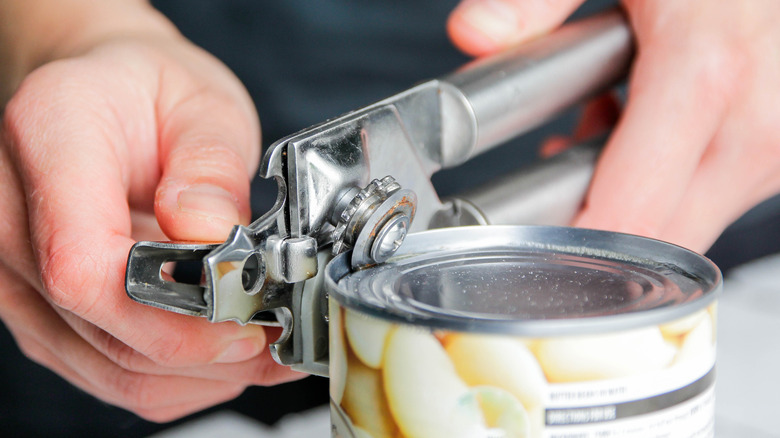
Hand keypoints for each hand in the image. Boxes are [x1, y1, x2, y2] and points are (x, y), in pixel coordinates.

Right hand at [0, 1, 301, 421]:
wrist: (105, 100)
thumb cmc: (149, 92)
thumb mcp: (203, 103)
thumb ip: (210, 166)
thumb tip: (213, 237)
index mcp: (50, 140)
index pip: (82, 264)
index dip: (168, 313)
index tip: (242, 318)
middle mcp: (14, 216)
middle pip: (100, 328)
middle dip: (203, 351)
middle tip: (274, 338)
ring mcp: (22, 273)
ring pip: (107, 367)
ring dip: (197, 374)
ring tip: (262, 349)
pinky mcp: (46, 310)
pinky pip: (107, 373)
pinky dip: (175, 379)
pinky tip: (222, 356)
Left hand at [448, 0, 779, 252]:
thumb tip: (473, 32)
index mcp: (705, 76)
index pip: (627, 219)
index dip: (565, 245)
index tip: (520, 240)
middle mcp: (755, 126)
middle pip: (653, 245)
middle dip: (591, 225)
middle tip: (554, 166)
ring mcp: (775, 148)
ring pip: (683, 229)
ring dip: (629, 201)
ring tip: (602, 122)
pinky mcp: (778, 155)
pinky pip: (711, 201)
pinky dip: (667, 182)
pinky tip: (644, 125)